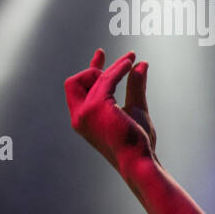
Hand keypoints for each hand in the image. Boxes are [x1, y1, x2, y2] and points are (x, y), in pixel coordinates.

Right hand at [65, 48, 158, 176]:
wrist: (138, 160)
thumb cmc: (138, 142)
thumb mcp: (136, 108)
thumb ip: (135, 86)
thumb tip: (141, 63)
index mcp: (83, 119)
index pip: (78, 89)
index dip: (89, 70)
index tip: (100, 53)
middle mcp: (78, 116)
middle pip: (74, 82)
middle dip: (93, 70)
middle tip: (121, 66)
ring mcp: (84, 112)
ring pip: (92, 78)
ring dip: (113, 67)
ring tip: (131, 59)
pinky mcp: (96, 107)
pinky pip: (106, 80)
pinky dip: (117, 69)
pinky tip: (130, 63)